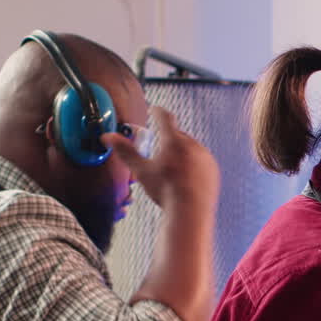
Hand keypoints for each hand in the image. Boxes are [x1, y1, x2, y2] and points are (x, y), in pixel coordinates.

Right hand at [102, 106, 218, 213]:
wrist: (190, 211)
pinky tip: (186, 177)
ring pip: (191, 148)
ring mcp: (205, 157)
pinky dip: (193, 165)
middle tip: (160, 149)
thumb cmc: (165, 191)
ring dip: (182, 152)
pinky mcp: (212, 169)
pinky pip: (201, 161)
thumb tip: (108, 137)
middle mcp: (192, 145)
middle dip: (168, 139)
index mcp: (174, 141)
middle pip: (178, 135)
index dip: (158, 112)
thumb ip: (125, 151)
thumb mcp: (141, 170)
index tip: (155, 109)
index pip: (165, 118)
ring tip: (172, 168)